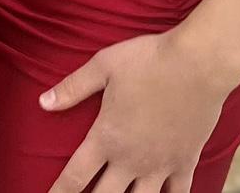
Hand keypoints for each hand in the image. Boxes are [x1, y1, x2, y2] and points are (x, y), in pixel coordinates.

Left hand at [39, 29, 229, 192]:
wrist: (197, 64)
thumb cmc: (148, 60)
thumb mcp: (103, 65)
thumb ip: (72, 88)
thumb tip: (42, 102)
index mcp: (107, 137)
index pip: (75, 176)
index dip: (59, 191)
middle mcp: (130, 159)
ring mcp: (160, 165)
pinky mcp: (185, 162)